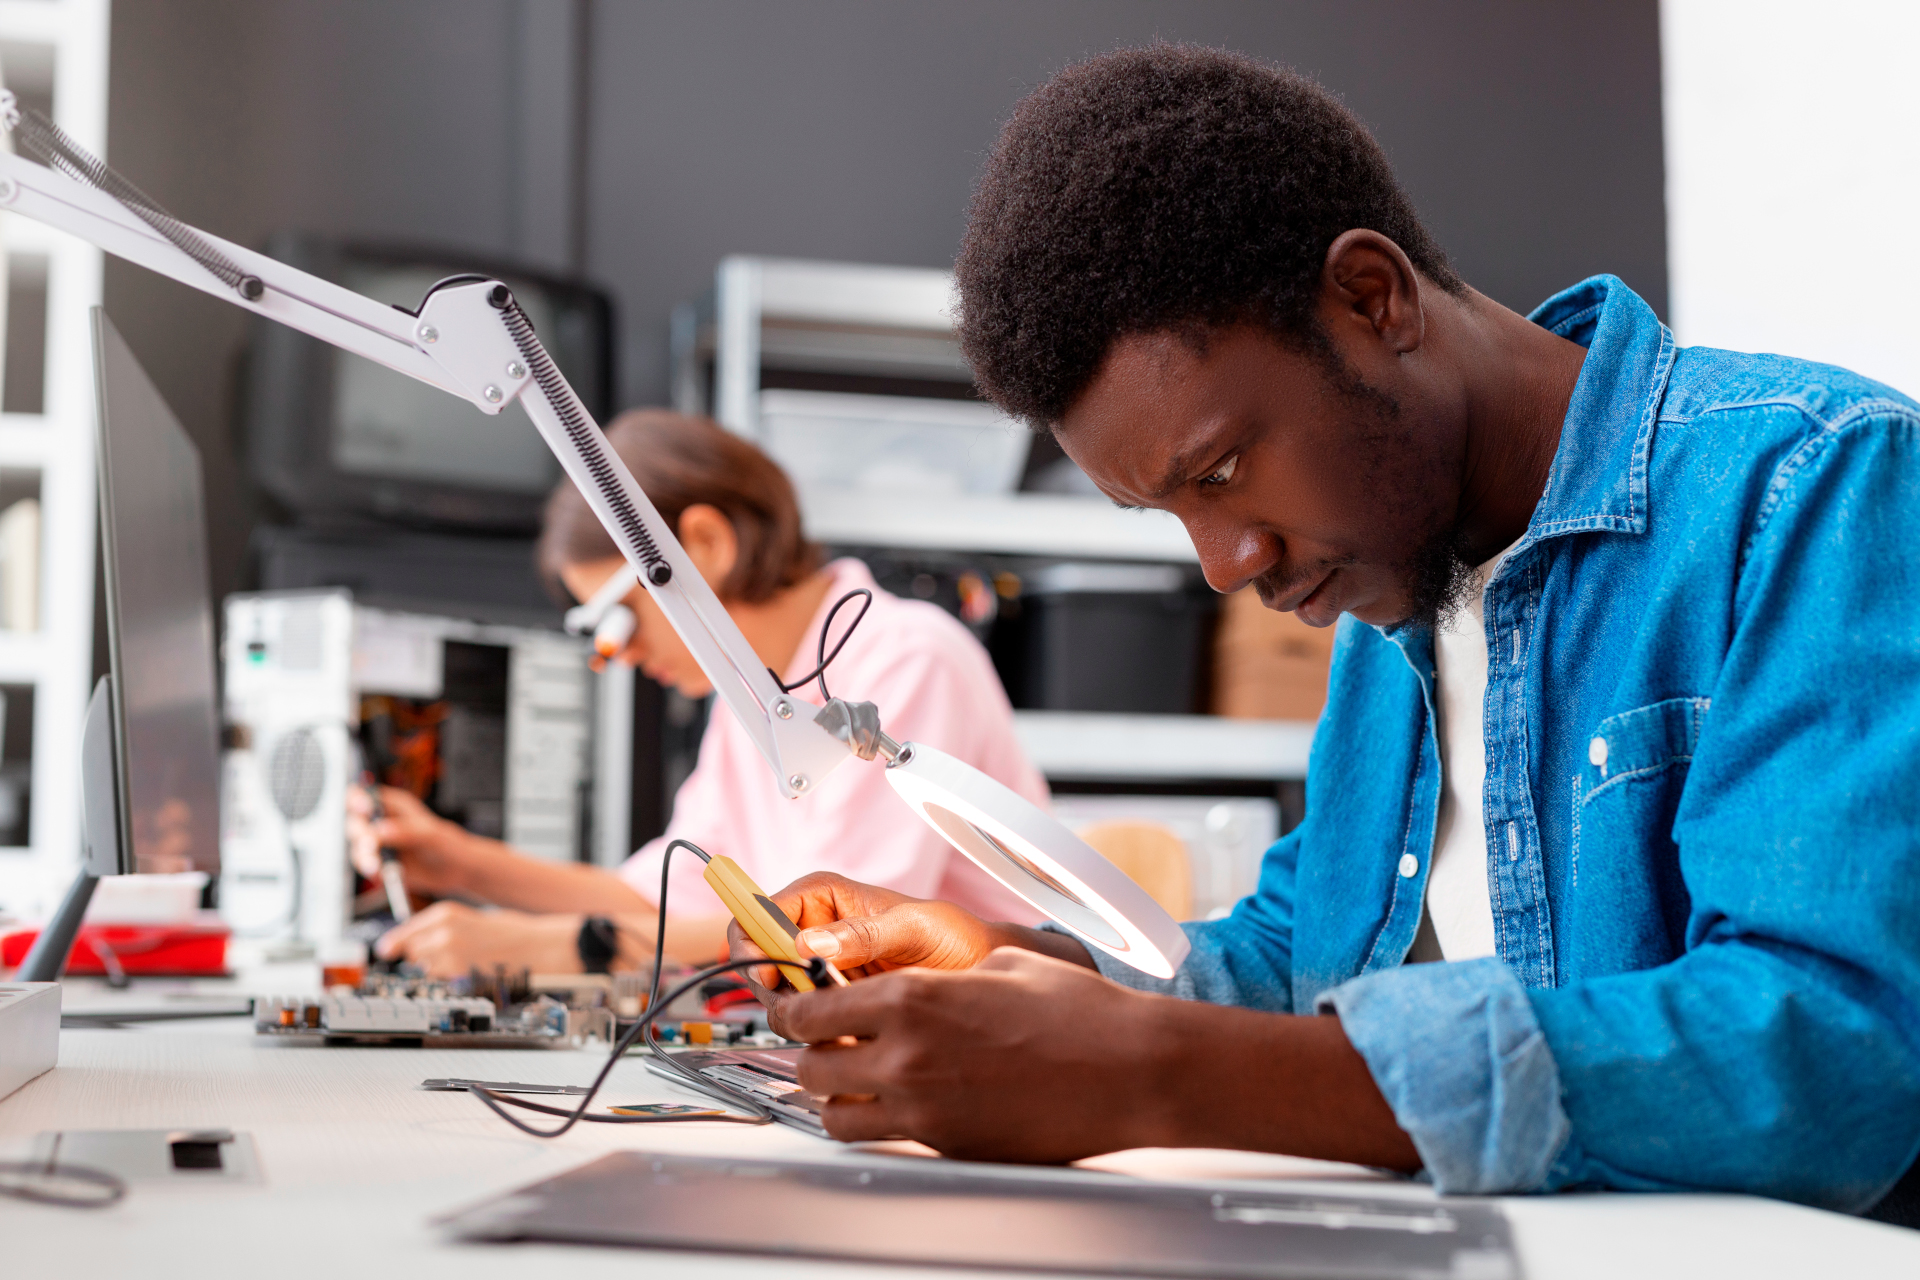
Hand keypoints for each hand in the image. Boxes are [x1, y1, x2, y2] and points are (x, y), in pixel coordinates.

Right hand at [347, 785, 474, 898]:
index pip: (363, 795)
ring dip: (363, 856)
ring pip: (357, 846)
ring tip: (375, 866)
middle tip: (370, 845)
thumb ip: (405, 831)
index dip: (357, 799)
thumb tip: (380, 831)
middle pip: (355, 822)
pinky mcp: (378, 863)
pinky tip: (380, 875)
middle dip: (359, 833)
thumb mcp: (430, 834)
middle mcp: (380, 821)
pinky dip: (370, 870)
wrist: (454, 871)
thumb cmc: (446, 843)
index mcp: (392, 804)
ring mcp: (377, 843)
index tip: (364, 809)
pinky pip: (365, 865)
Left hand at [373, 901, 579, 977]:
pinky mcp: (460, 979)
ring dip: (435, 971)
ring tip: (461, 966)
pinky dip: (449, 982)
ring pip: (425, 970)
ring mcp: (449, 958)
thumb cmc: (516, 931)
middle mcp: (442, 933)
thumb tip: (422, 939)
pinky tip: (468, 975)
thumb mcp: (474, 918)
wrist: (540, 947)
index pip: (404, 932)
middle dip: (419, 957)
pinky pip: (443, 984)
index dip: (394, 943)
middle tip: (439, 959)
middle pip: (410, 952)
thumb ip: (445, 926)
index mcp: (445, 913)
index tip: (387, 951)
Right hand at [726, 871, 1007, 1007]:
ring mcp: (819, 971)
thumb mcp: (910, 928)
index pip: (757, 915)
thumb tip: (809, 944)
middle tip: (814, 1007)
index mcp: (821, 897)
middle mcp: (812, 931)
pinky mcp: (832, 1004)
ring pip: (779, 998)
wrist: (977, 971)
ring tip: (845, 1020)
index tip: (774, 976)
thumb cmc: (952, 935)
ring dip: (801, 1015)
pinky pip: (806, 1022)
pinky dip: (820, 1032)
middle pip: (759, 962)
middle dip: (779, 989)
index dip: (754, 946)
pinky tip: (851, 1035)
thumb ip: (861, 934)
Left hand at [781, 947, 1172, 1161]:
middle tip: (825, 1040)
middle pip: (810, 1066)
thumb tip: (904, 981)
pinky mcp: (947, 1145)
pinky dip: (879, 1122)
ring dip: (836, 1095)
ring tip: (857, 1077)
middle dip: (811, 1051)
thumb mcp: (997, 963)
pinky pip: (885, 1138)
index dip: (795, 1006)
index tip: (797, 1003)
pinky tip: (903, 1101)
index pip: (810, 1010)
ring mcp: (924, 1109)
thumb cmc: (1079, 1014)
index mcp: (910, 1000)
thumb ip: (935, 976)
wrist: (1130, 1072)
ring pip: (835, 1116)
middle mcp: (906, 1057)